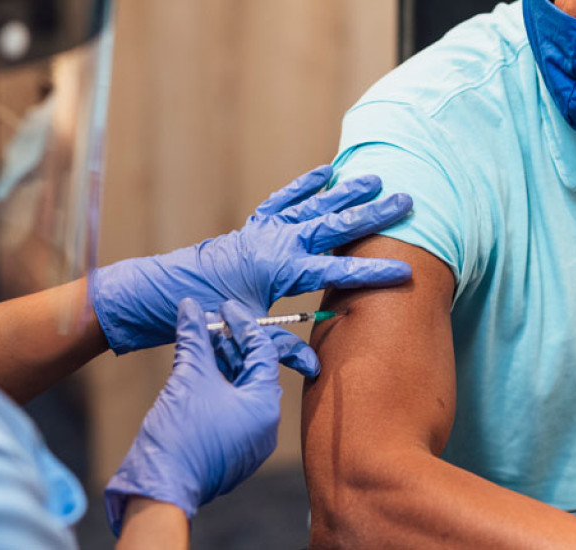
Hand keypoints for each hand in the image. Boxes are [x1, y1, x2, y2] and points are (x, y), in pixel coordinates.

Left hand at [89, 165, 412, 374]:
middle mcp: (278, 242)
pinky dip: (304, 186)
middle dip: (373, 215)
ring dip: (345, 193)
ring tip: (374, 180)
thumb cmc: (208, 313)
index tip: (408, 271)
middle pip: (334, 226)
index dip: (374, 273)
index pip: (337, 271)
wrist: (168, 291)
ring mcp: (266, 230)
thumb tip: (314, 367)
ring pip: (313, 206)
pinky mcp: (254, 225)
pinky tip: (324, 173)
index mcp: (281, 269)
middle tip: (406, 201)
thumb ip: (281, 348)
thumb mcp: (246, 331)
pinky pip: (283, 200)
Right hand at [105, 299, 282, 533]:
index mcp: (264, 406)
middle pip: (253, 370)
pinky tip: (196, 367)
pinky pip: (230, 407)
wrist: (160, 487)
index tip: (224, 306)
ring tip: (200, 339)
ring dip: (221, 362)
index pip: (263, 352)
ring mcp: (248, 439)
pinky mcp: (231, 448)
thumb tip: (191, 307)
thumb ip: (195, 338)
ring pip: (240, 389)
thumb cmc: (180, 435)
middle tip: (210, 319)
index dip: (243, 324)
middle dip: (231, 342)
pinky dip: (216, 384)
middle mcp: (264, 424)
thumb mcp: (189, 376)